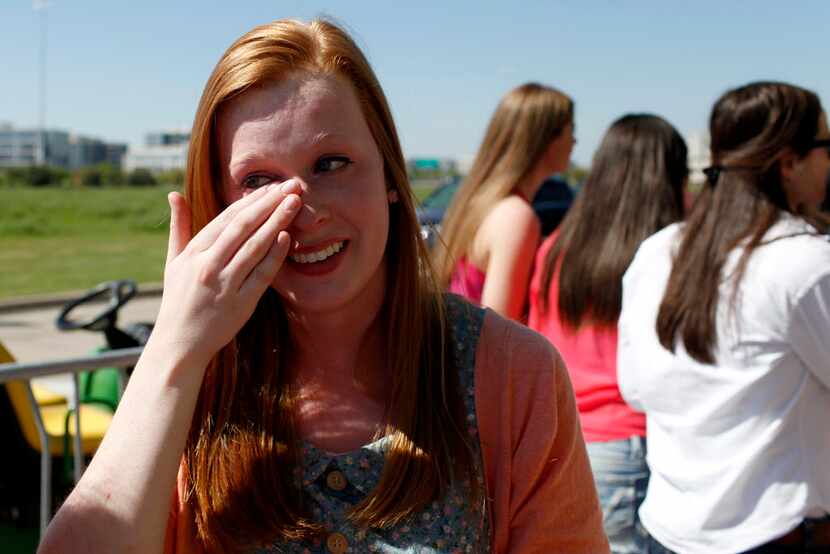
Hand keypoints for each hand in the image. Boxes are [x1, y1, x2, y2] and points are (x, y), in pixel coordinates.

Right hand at [147, 180, 301, 369]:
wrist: (179, 343)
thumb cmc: (178, 299)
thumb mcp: (173, 261)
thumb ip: (179, 226)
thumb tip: (174, 194)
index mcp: (194, 252)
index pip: (227, 218)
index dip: (251, 200)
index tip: (272, 186)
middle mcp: (208, 265)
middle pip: (244, 226)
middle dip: (269, 203)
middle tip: (292, 186)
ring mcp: (225, 284)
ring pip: (255, 246)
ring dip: (277, 221)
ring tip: (295, 203)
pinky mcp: (241, 303)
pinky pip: (261, 274)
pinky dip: (274, 254)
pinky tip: (287, 237)